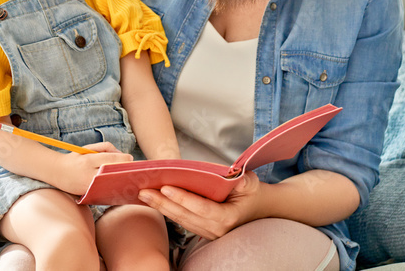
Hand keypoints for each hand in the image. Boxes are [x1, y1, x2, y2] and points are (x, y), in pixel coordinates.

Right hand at [53, 142, 132, 195]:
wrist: (57, 172)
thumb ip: (105, 148)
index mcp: (87, 160)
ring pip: (110, 184)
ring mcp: (88, 186)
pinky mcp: (88, 194)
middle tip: (133, 169)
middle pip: (112, 173)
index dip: (123, 159)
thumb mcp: (87, 149)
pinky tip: (119, 184)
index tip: (131, 158)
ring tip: (128, 176)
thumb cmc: (76, 158)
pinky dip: (113, 187)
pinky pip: (105, 191)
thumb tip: (122, 155)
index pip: (110, 159)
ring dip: (120, 180)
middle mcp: (88, 174)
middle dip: (124, 170)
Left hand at [138, 171, 262, 240]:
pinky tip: (155, 200)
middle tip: (144, 191)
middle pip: (186, 216)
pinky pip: (182, 220)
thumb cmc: (252, 191)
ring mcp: (209, 233)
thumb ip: (236, 177)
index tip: (166, 188)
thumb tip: (220, 171)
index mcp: (228, 218)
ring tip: (144, 195)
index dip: (183, 198)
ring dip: (161, 207)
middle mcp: (217, 230)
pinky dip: (168, 210)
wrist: (260, 207)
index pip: (202, 208)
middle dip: (163, 203)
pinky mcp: (202, 230)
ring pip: (181, 220)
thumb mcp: (248, 181)